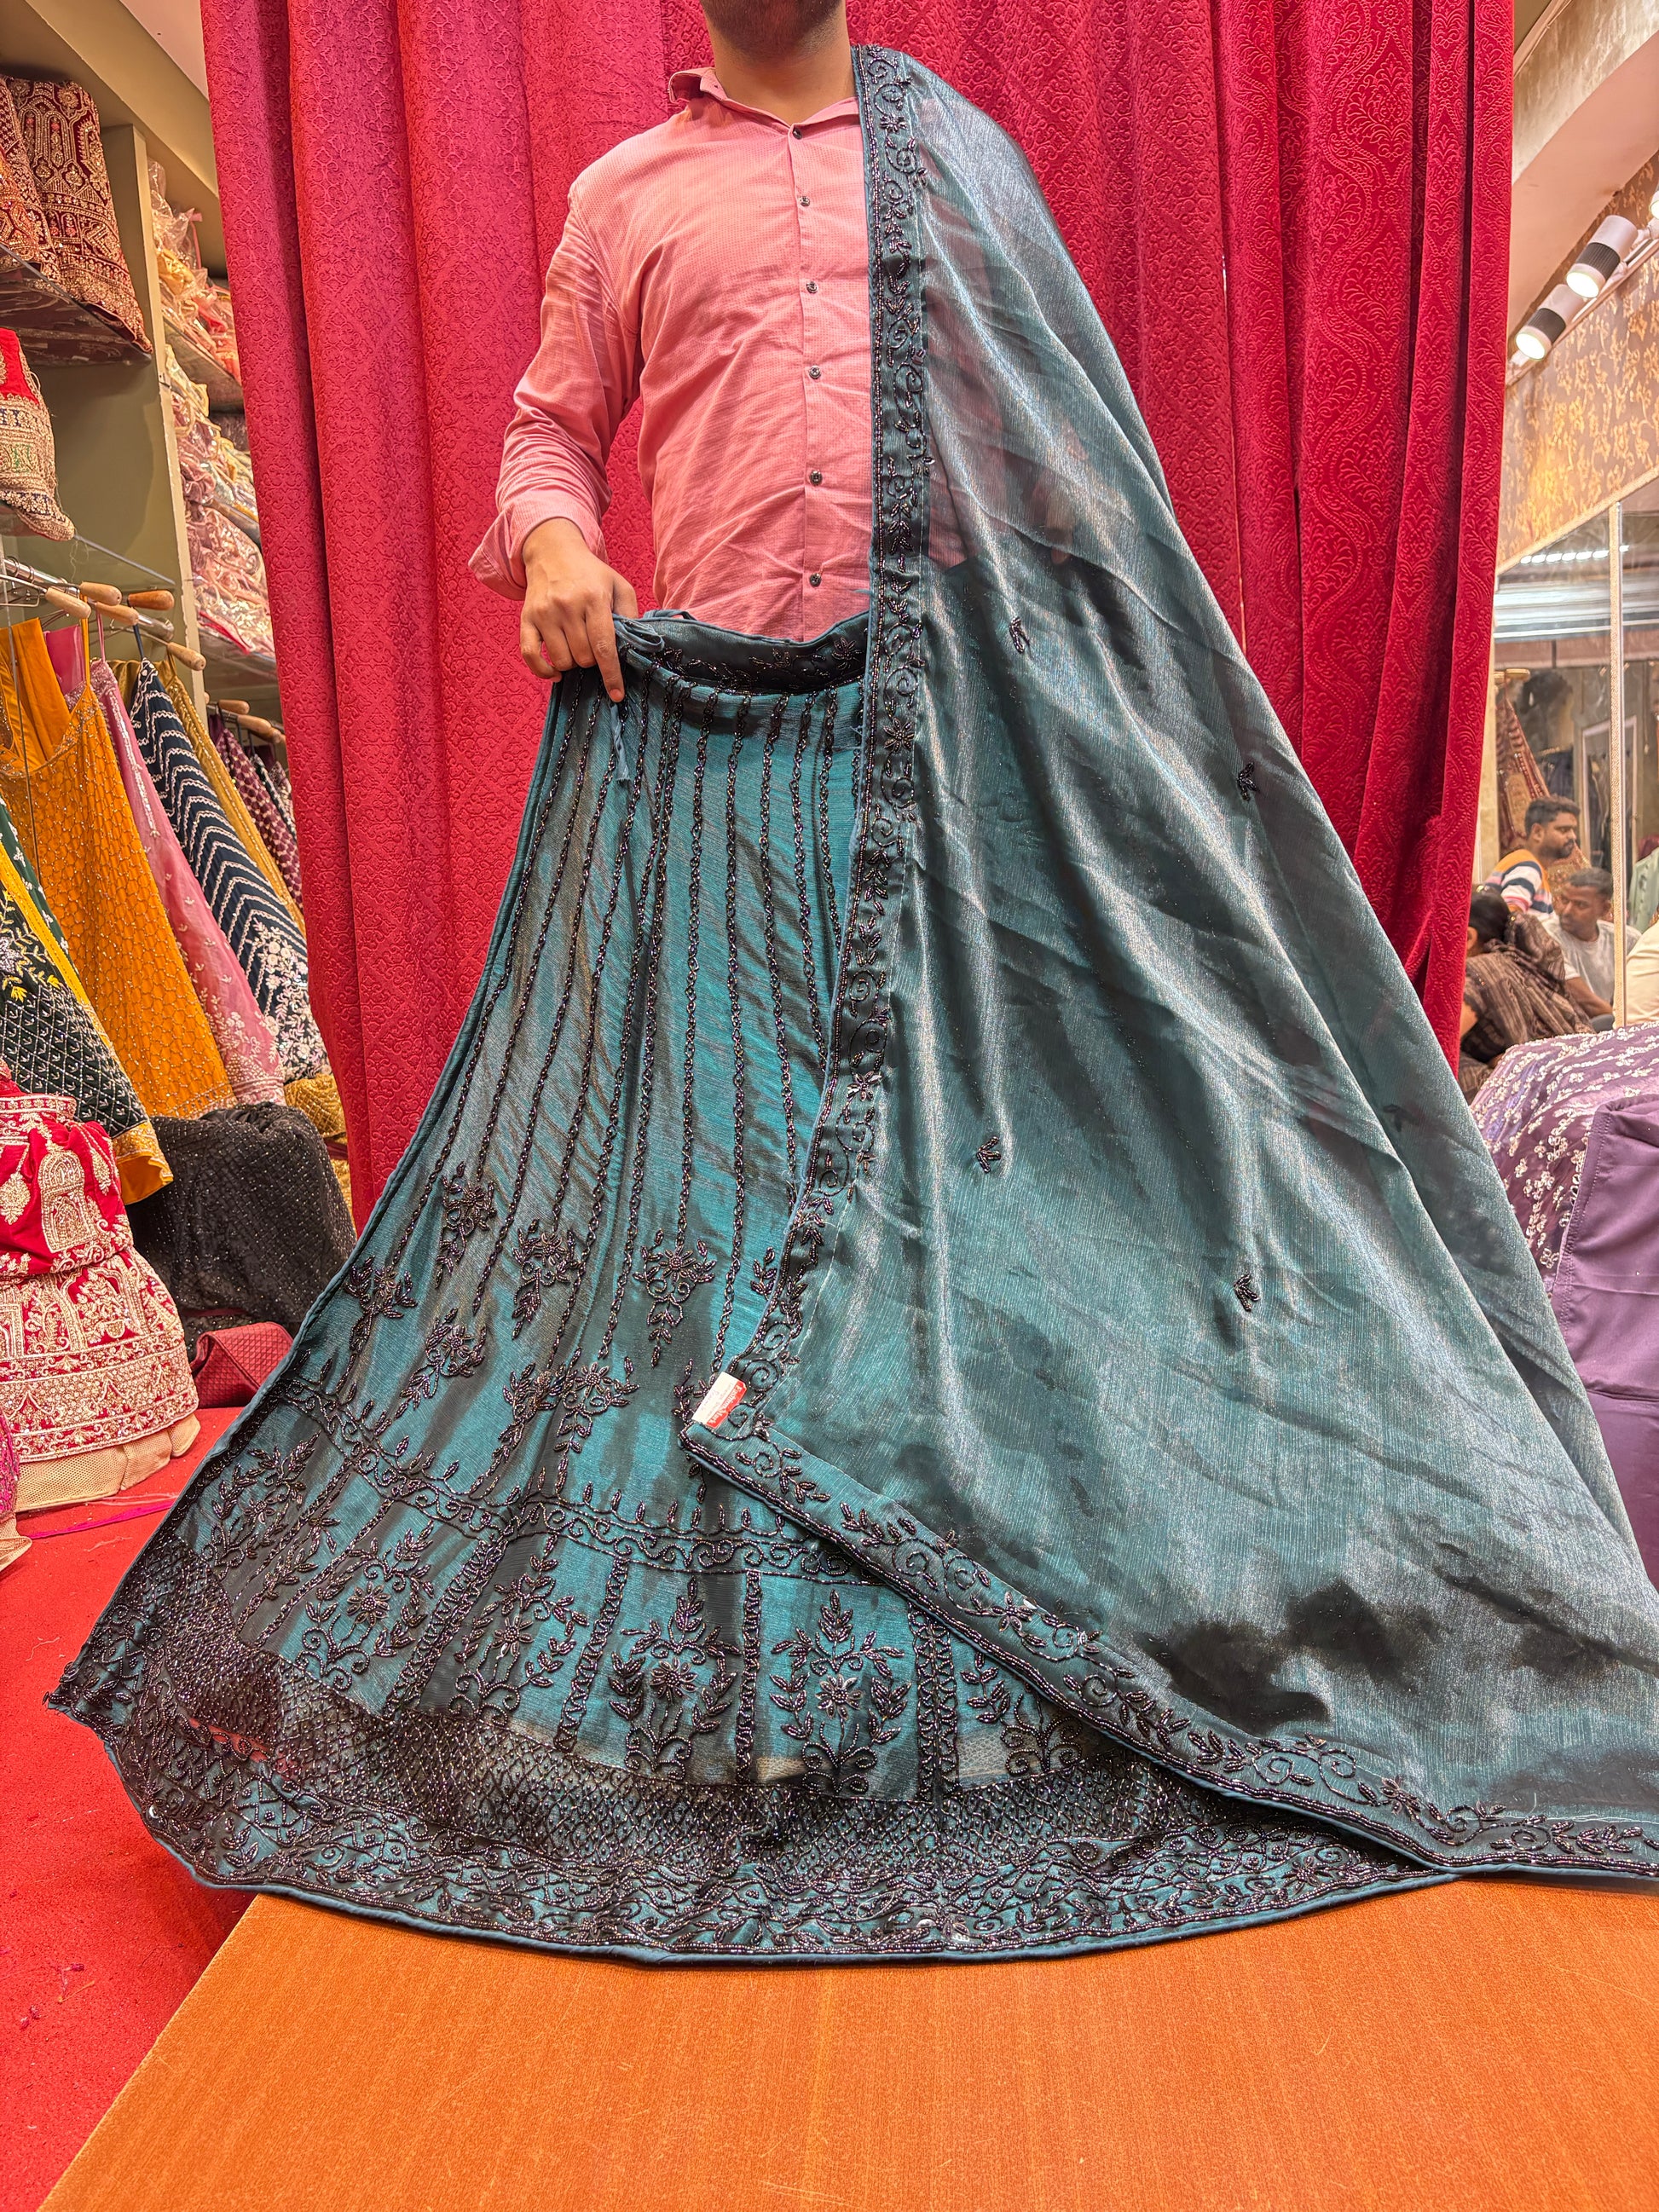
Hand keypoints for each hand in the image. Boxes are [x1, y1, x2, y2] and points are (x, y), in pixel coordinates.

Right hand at [519, 518, 638, 699]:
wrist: (553, 552)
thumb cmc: (591, 574)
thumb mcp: (619, 585)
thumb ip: (630, 615)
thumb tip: (635, 646)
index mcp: (593, 598)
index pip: (603, 646)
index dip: (611, 674)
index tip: (617, 694)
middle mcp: (567, 606)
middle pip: (583, 657)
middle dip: (592, 661)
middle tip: (593, 647)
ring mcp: (544, 613)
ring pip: (561, 660)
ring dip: (572, 663)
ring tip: (577, 647)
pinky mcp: (526, 618)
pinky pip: (530, 655)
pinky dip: (543, 671)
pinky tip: (555, 672)